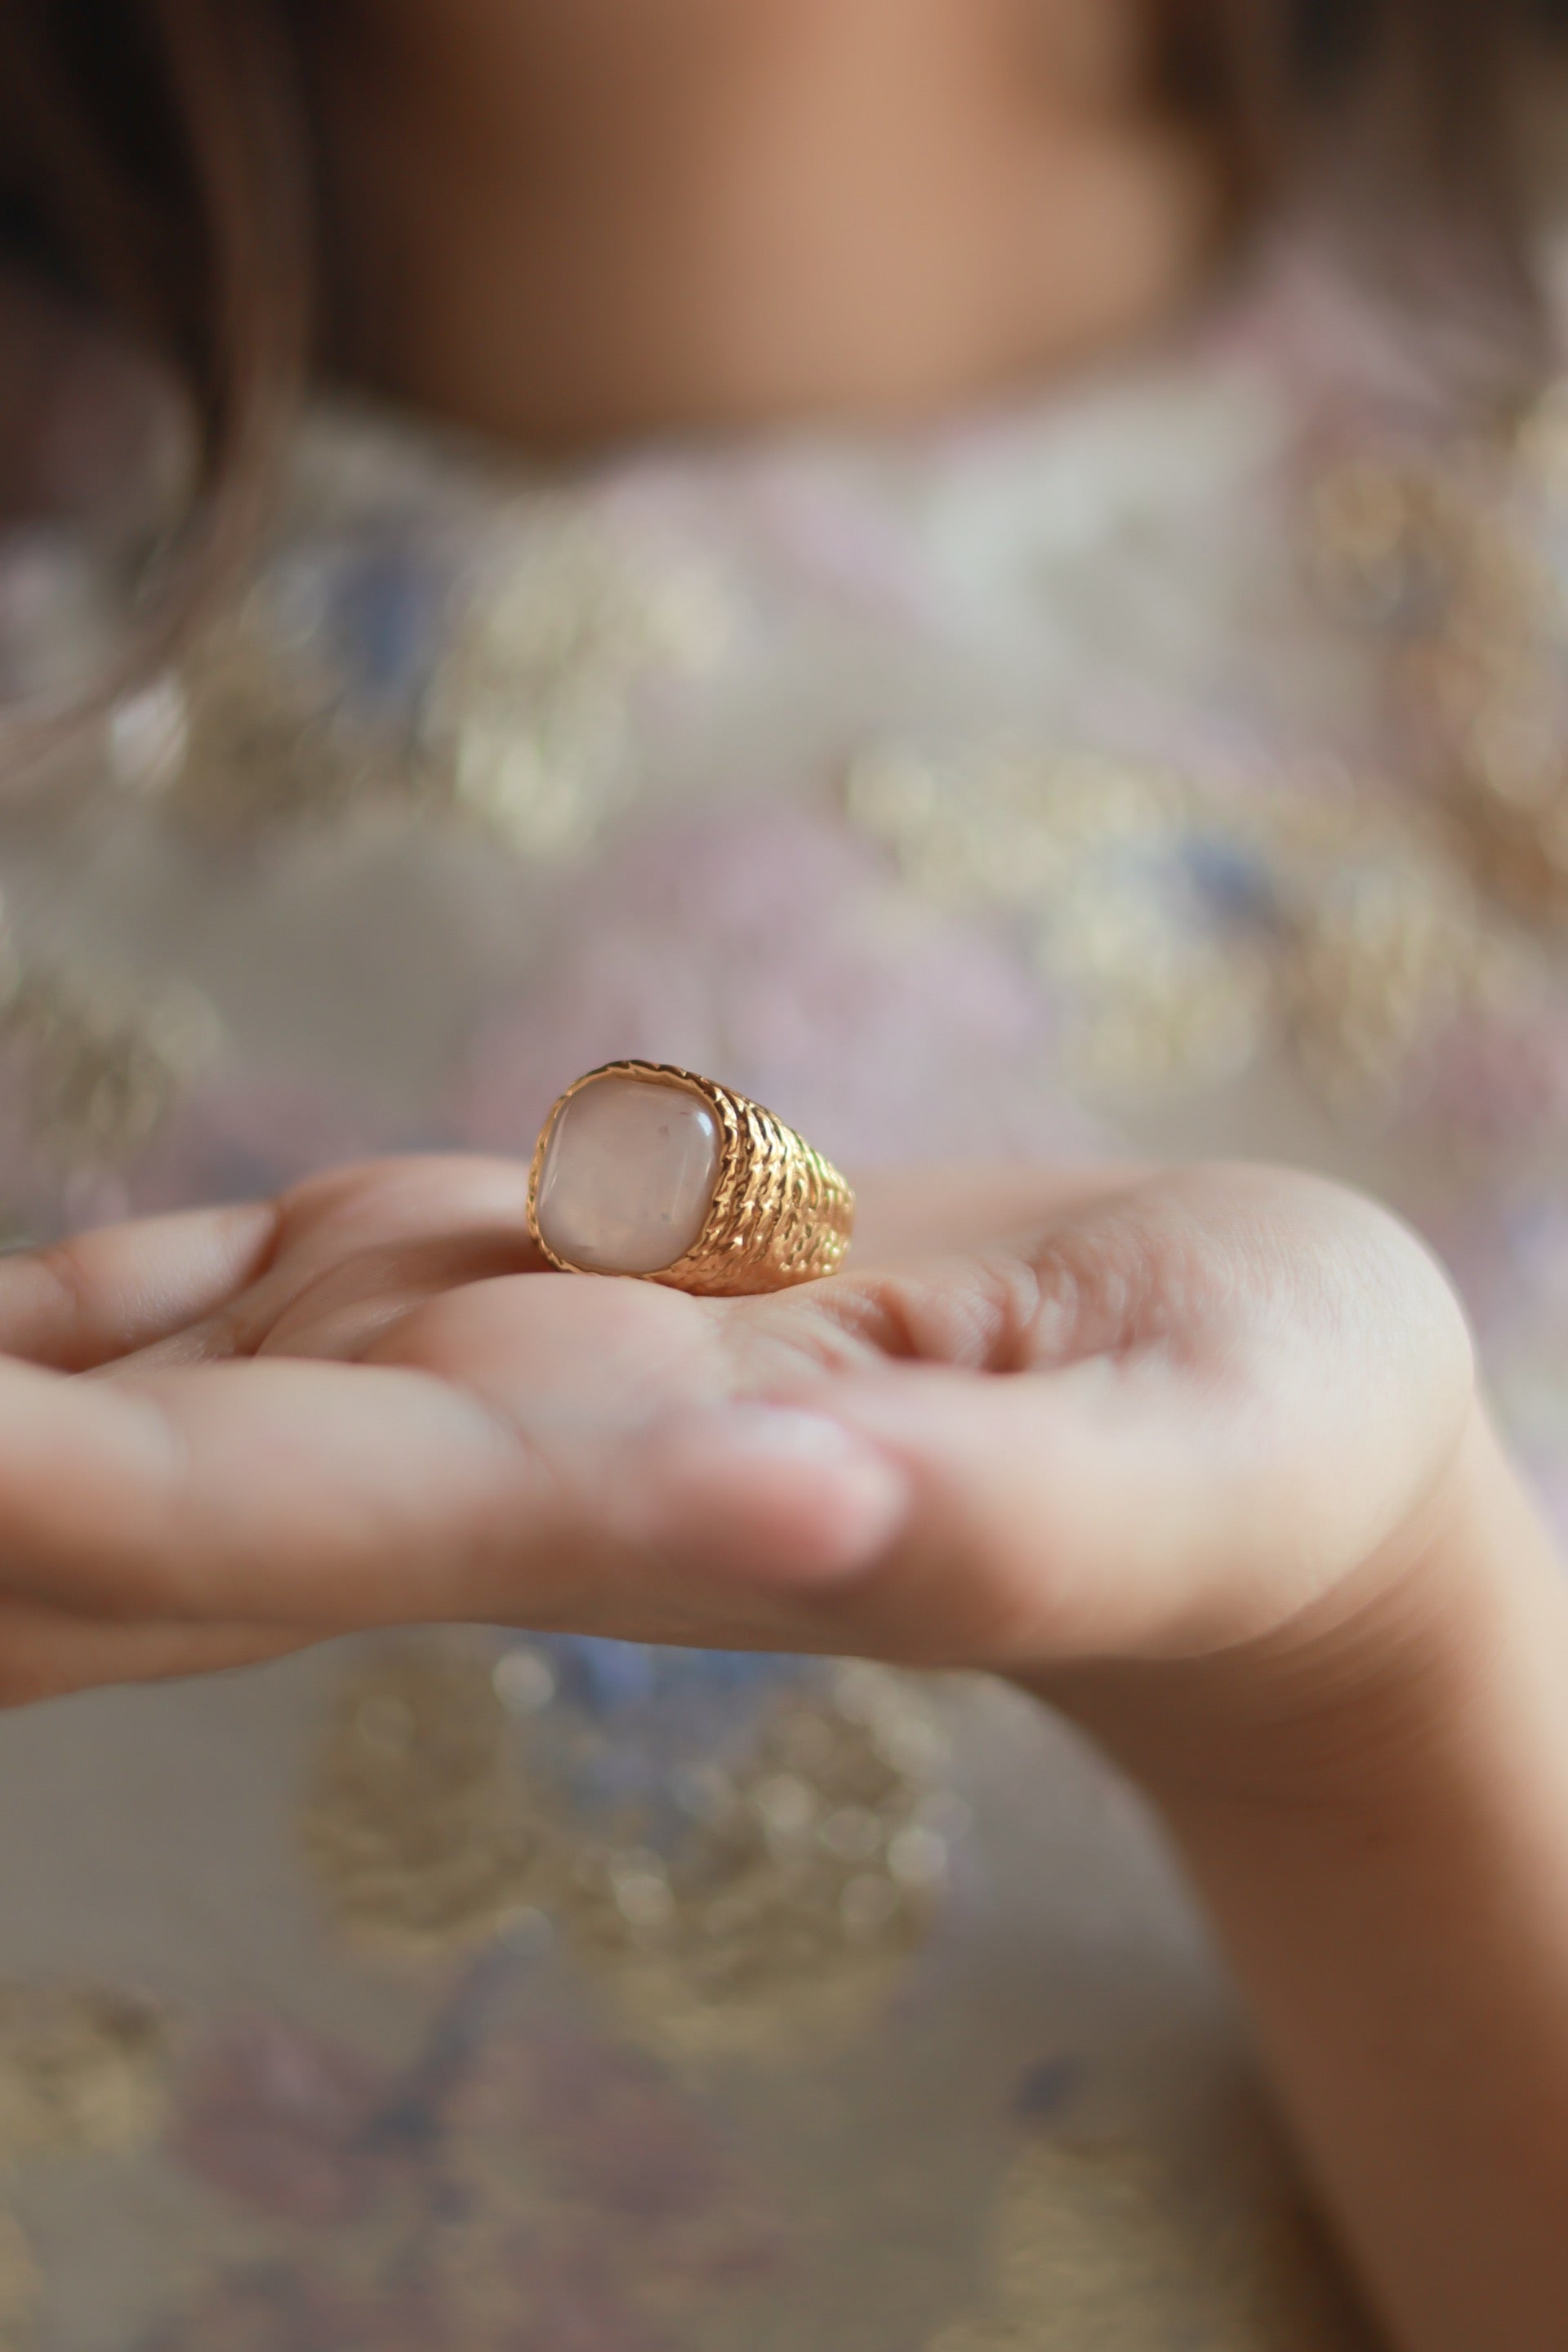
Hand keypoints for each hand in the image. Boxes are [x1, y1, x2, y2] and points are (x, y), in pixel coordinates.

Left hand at [8, 1154, 1567, 2351]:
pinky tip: (29, 1327)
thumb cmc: (1259, 1463)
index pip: (263, 1512)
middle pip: (146, 1481)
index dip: (51, 1496)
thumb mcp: (1192, 1477)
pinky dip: (116, 1309)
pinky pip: (300, 1303)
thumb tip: (781, 1500)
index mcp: (641, 1503)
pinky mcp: (584, 1299)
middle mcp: (530, 1459)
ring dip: (17, 1393)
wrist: (1247, 1434)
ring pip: (195, 1372)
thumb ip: (998, 1521)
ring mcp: (539, 1379)